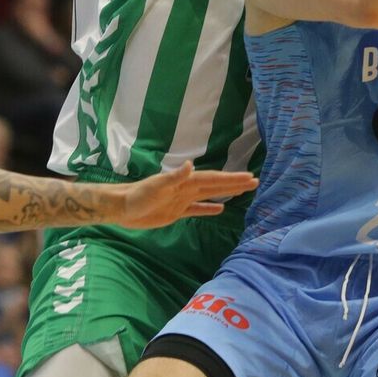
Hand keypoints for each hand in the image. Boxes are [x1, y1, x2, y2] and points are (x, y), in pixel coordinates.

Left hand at [115, 162, 259, 228]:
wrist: (122, 207)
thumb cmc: (138, 196)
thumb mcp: (156, 186)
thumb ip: (175, 177)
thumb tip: (192, 165)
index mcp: (185, 182)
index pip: (213, 179)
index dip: (231, 178)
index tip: (249, 177)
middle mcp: (187, 188)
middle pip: (215, 185)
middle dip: (234, 183)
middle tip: (255, 181)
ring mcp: (182, 200)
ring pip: (209, 195)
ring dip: (226, 192)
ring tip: (243, 191)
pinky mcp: (176, 212)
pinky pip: (197, 209)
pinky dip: (209, 209)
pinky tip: (221, 208)